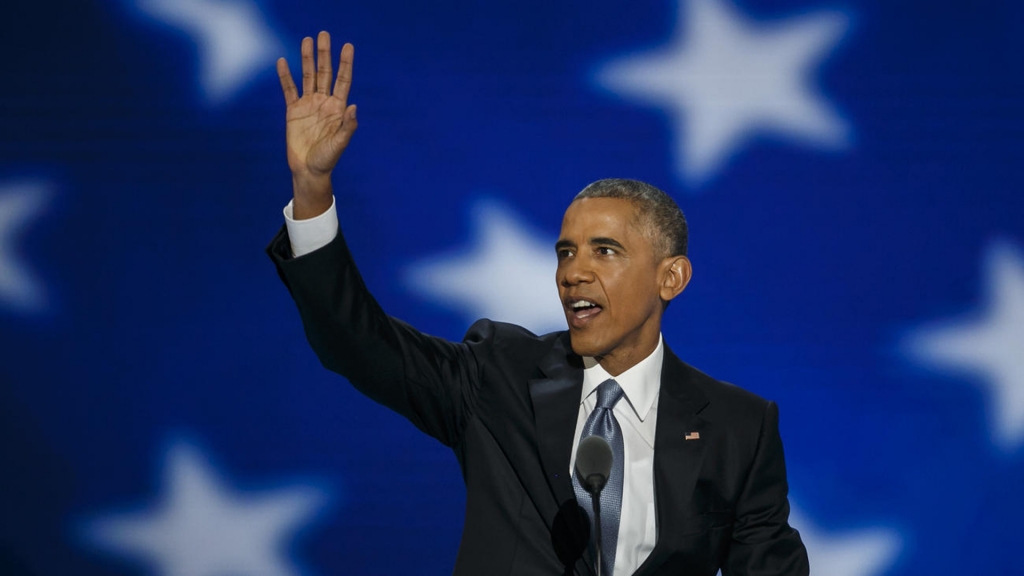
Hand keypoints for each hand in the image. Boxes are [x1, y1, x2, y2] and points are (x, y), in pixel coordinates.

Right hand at [277, 32, 357, 216]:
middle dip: (324, 54)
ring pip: (308, 76)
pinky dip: (285, 76)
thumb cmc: (327, 159)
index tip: (347, 46)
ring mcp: (308, 105)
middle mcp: (324, 102)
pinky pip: (289, 89)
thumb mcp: (340, 144)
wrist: (308, 170)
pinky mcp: (293, 111)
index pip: (343, 80)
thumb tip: (353, 106)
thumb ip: (347, 126)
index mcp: (338, 108)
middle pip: (325, 73)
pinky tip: (283, 61)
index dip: (345, 63)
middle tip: (323, 34)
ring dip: (307, 59)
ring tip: (306, 40)